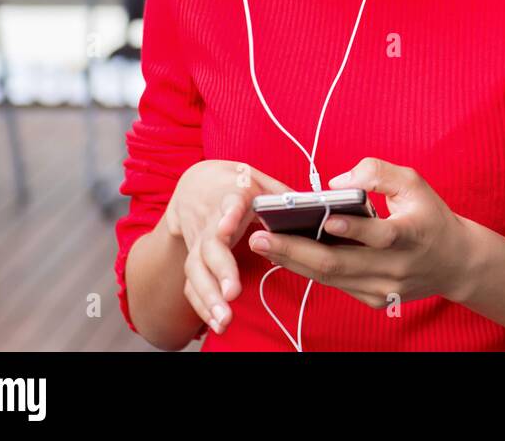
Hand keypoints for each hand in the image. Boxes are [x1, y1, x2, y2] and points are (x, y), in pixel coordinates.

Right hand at [162, 159, 291, 334]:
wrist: (197, 185)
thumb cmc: (237, 184)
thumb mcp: (260, 180)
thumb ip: (282, 196)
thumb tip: (312, 208)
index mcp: (232, 195)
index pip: (229, 203)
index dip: (229, 215)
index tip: (227, 227)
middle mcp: (210, 221)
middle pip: (210, 246)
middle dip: (220, 270)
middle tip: (232, 293)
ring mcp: (198, 242)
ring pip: (196, 269)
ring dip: (209, 296)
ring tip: (224, 318)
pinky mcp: (193, 259)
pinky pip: (192, 284)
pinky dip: (202, 306)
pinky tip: (216, 322)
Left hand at [247, 157, 472, 309]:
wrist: (455, 262)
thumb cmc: (430, 216)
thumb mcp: (414, 183)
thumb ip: (378, 173)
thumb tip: (336, 182)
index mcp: (413, 234)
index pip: (382, 236)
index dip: (354, 229)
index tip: (326, 218)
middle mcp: (396, 268)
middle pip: (340, 264)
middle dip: (295, 250)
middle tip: (261, 236)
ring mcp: (384, 288)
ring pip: (330, 278)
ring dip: (293, 261)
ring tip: (263, 244)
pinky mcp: (374, 300)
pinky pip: (335, 284)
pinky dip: (308, 269)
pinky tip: (286, 254)